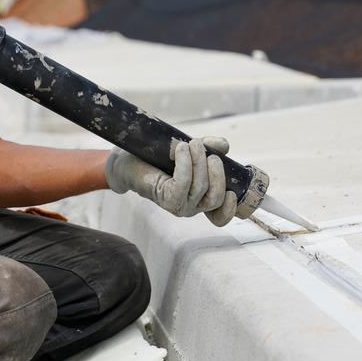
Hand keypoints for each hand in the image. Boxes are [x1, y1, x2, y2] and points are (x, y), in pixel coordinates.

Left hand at [105, 137, 237, 226]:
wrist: (129, 159)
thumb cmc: (159, 156)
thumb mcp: (191, 150)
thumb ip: (209, 147)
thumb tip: (225, 145)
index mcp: (200, 200)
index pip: (219, 217)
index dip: (229, 209)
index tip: (232, 193)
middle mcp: (191, 208)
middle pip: (215, 197)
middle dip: (217, 172)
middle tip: (206, 150)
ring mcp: (178, 207)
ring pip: (200, 188)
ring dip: (199, 161)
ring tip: (191, 143)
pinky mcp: (165, 200)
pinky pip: (182, 183)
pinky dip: (185, 164)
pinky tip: (181, 149)